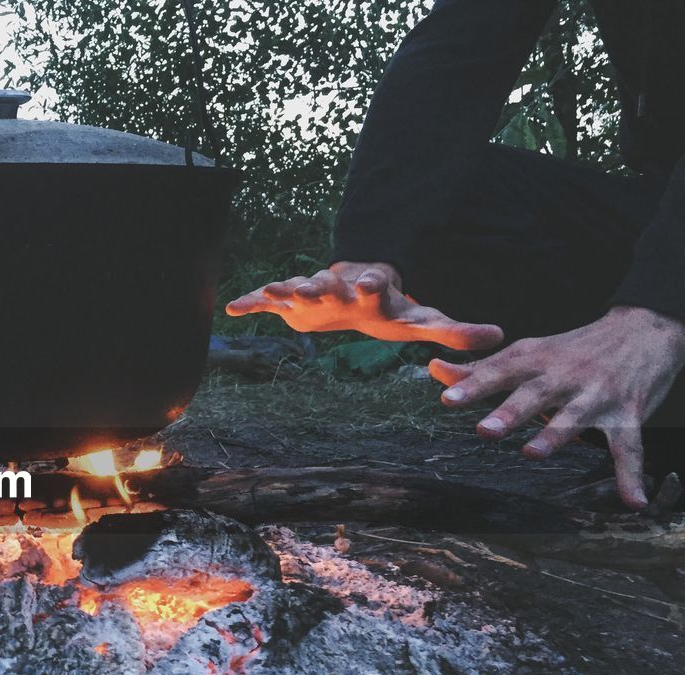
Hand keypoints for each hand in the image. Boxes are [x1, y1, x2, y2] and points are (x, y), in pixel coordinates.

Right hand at [226, 261, 504, 350]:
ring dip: (285, 290)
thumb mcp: (423, 320)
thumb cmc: (388, 309)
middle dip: (321, 286)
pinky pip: (267, 301)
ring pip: (296, 288)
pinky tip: (231, 308)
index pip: (375, 284)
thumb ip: (457, 330)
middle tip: (313, 287)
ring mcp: (311, 291)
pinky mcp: (289, 302)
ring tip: (272, 292)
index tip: (372, 282)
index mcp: (372, 290)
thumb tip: (500, 336)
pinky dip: (251, 303)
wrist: (351, 289)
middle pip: (329, 283)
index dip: (373, 283)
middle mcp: (339, 286)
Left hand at [430, 306, 684, 508]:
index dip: (473, 385)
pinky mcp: (627, 414)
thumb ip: (481, 368)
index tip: (448, 399)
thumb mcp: (528, 352)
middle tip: (485, 430)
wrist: (643, 330)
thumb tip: (436, 370)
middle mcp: (564, 376)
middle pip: (534, 394)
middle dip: (510, 411)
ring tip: (532, 453)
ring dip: (554, 435)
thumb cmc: (572, 349)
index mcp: (535, 361)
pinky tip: (633, 501)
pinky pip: (628, 446)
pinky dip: (631, 474)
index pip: (499, 372)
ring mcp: (596, 395)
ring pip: (574, 416)